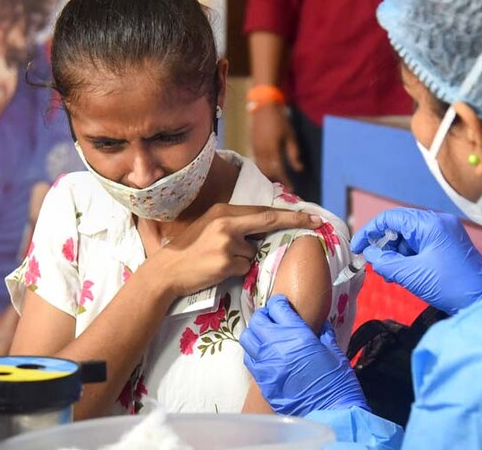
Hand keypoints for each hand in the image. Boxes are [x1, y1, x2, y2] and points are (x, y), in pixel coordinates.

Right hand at [140, 205, 322, 298]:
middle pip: (269, 221)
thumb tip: (262, 231)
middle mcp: (226, 223)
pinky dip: (236, 271)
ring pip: (254, 252)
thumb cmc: (188, 250)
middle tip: (316, 223)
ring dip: (244, 259)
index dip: (288, 213)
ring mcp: (226, 242)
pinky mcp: (226, 262)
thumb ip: (234, 224)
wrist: (165, 271)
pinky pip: (244, 267)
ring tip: (219, 261)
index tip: (309, 215)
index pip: (262, 211)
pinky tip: (217, 270)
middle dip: (295, 221)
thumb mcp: (209, 228)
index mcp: (223, 210)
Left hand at [242, 295, 365, 415]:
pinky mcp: (262, 382)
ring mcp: (266, 365)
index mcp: (297, 335)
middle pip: (258, 320)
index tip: (283, 305)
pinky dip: (255, 353)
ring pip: (248, 339)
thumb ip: (323, 334)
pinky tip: (265, 356)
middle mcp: (276, 346)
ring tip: (266, 337)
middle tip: (274, 320)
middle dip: (265, 316)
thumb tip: (318, 323)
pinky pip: (250, 360)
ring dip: (256, 333)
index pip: (277, 307)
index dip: (280, 303)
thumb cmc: (338, 383)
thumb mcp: (334, 352)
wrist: (332, 415)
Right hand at [251, 103, 301, 188]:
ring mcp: (255, 149)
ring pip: (261, 169)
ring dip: (269, 177)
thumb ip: (294, 154)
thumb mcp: (291, 136)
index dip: (285, 181)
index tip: (292, 189)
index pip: (279, 170)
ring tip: (278, 183)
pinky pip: (257, 163)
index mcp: (273, 149)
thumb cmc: (280, 120)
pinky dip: (263, 170)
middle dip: (276, 182)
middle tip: (285, 189)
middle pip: (267, 173)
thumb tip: (299, 169)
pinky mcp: (252, 147)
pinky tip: (269, 172)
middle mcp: (262, 152)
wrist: (264, 107)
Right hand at [351, 208, 481, 313]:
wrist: (481, 300)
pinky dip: (409, 256)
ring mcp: (446, 232)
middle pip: (400, 226)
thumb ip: (384, 261)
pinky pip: (422, 244)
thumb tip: (369, 254)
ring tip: (390, 273)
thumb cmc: (448, 285)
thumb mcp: (410, 275)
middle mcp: (438, 222)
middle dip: (384, 245)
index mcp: (430, 224)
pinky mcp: (449, 244)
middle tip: (375, 265)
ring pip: (410, 236)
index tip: (357, 248)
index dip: (370, 231)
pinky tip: (403, 272)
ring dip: (396, 253)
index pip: (391, 218)